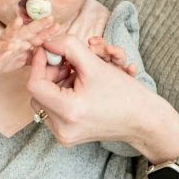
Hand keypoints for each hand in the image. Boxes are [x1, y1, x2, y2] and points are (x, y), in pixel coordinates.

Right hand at [0, 16, 59, 80]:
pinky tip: (9, 45)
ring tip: (20, 21)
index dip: (47, 31)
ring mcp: (4, 43)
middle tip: (49, 18)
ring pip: (10, 34)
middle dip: (38, 25)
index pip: (38, 35)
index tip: (58, 26)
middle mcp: (15, 39)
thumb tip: (54, 56)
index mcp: (24, 40)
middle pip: (28, 30)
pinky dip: (4, 46)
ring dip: (15, 28)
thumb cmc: (7, 58)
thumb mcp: (25, 57)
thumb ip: (37, 55)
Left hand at [27, 35, 178, 159]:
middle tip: (67, 63)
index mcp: (68, 111)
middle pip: (37, 93)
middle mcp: (61, 128)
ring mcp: (63, 135)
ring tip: (76, 74)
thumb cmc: (124, 93)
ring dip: (56, 83)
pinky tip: (78, 88)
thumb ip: (69, 48)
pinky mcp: (67, 136)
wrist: (143, 120)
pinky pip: (53, 110)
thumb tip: (47, 42)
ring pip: (44, 101)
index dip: (39, 63)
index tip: (49, 49)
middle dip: (49, 73)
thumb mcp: (96, 64)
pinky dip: (61, 95)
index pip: (35, 84)